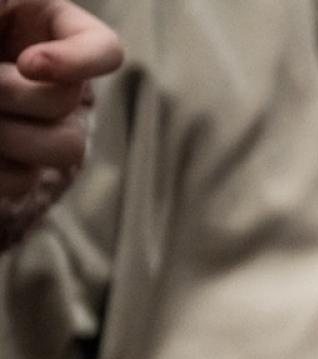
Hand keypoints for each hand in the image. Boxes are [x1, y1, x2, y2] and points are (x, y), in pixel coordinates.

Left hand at [1, 0, 121, 231]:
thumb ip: (3, 16)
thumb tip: (32, 72)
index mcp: (45, 25)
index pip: (103, 50)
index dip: (78, 62)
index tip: (29, 63)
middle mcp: (49, 80)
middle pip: (68, 104)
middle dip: (10, 94)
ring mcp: (33, 125)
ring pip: (61, 149)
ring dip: (3, 134)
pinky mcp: (9, 164)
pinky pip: (18, 179)